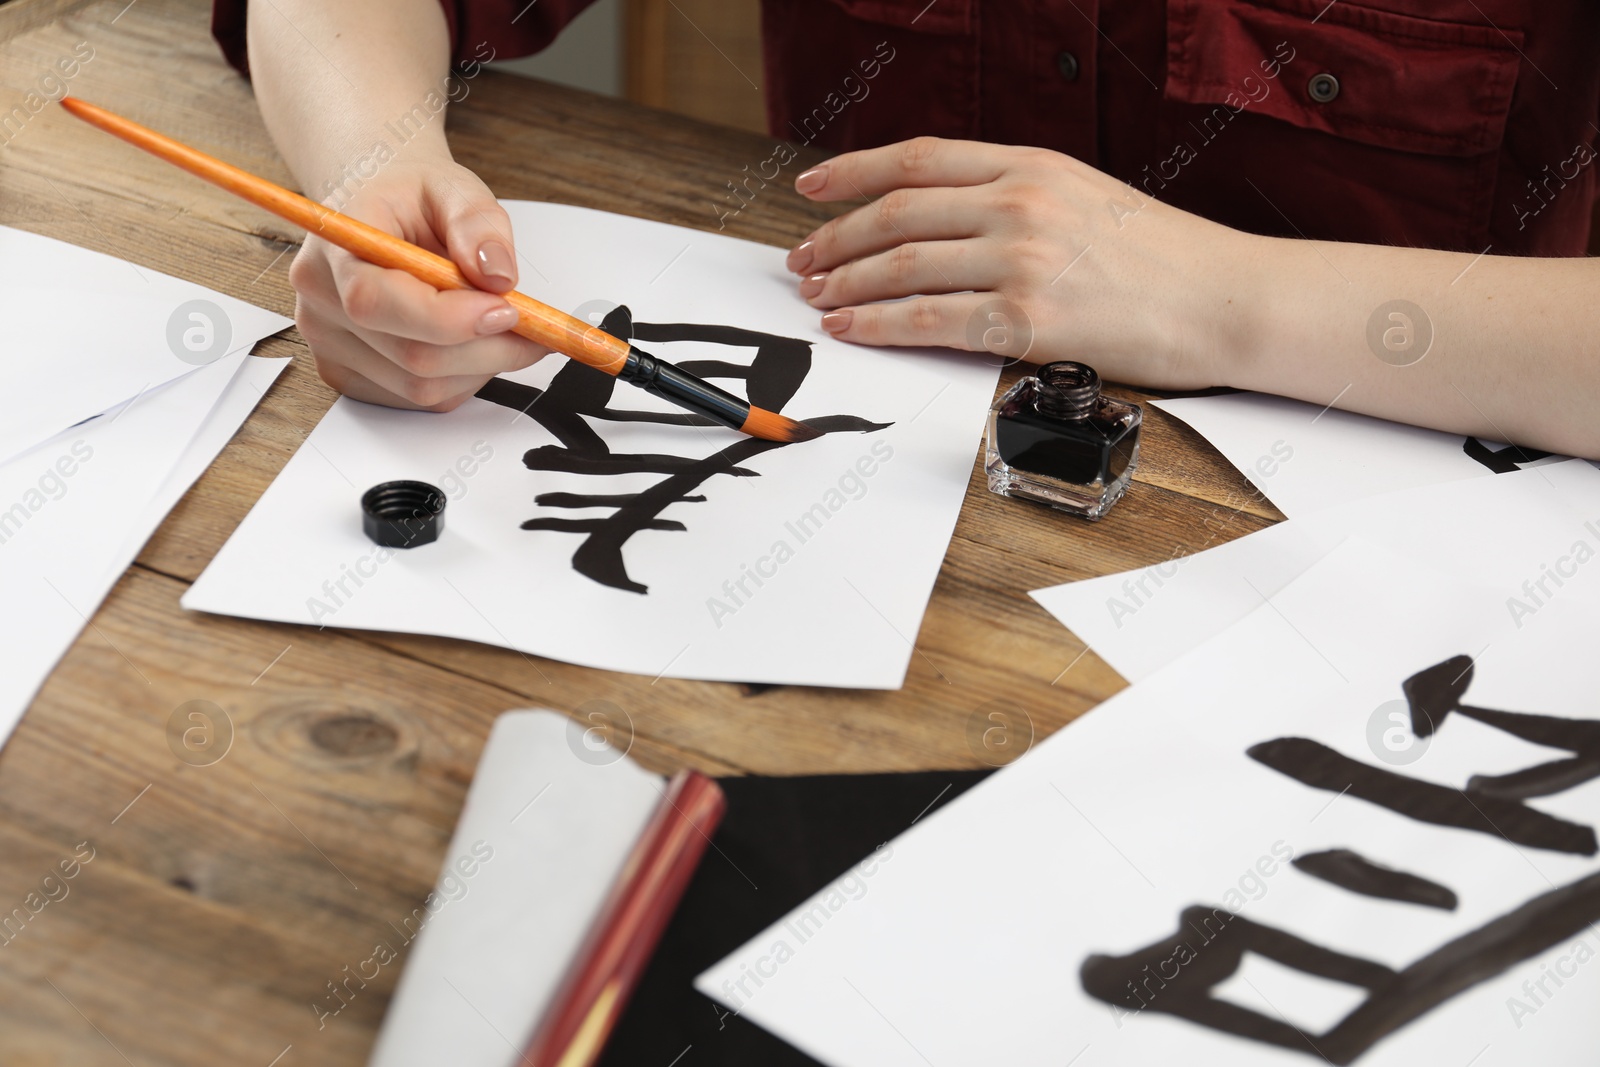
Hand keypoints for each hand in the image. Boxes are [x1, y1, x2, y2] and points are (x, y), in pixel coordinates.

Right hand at [288, 158, 546, 409]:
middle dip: (487, 348)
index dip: (449, 319)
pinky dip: (461, 379)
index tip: (507, 309)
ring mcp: (330, 344)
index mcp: (336, 245)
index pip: (377, 302)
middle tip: (532, 325)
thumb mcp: (454, 187)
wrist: (380, 206)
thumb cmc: (410, 197)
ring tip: (500, 325)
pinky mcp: (349, 375)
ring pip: (422, 387)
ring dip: (480, 366)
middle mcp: (321, 300)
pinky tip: (469, 342)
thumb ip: (479, 224)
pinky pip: (419, 398)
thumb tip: (497, 274)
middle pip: (411, 356)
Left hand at [785, 137, 1254, 389]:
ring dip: (845, 284)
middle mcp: (1019, 204)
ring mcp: (1021, 261)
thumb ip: (1016, 197)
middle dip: (835, 238)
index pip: (918, 159)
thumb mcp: (1085, 197)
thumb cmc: (1162, 258)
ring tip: (818, 299)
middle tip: (802, 261)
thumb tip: (945, 216)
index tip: (811, 189)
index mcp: (1031, 166)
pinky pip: (926, 322)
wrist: (1225, 300)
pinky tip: (850, 329)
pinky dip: (876, 325)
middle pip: (896, 214)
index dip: (851, 173)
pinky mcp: (1027, 321)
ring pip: (901, 268)